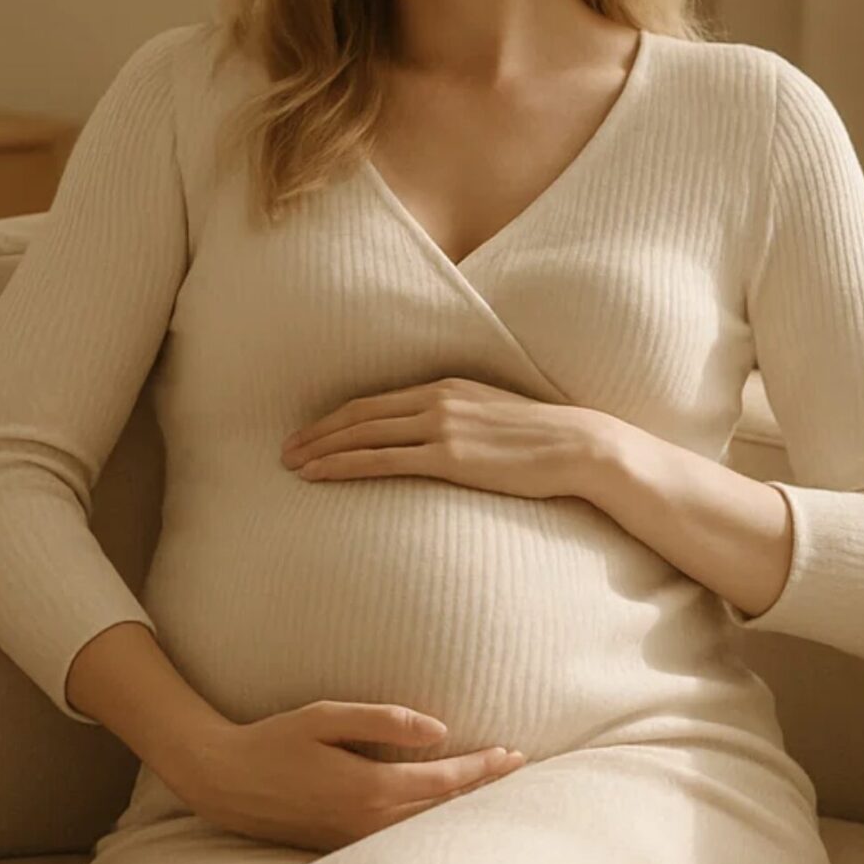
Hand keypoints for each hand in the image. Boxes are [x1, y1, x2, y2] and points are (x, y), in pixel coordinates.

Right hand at [164, 701, 526, 852]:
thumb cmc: (274, 741)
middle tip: (520, 770)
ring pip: (426, 830)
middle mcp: (369, 821)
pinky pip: (401, 839)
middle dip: (484, 790)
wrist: (226, 782)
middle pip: (444, 811)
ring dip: (461, 810)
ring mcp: (357, 840)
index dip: (484, 768)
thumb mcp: (326, 716)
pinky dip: (431, 824)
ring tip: (491, 790)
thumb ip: (384, 721)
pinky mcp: (344, 846)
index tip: (514, 755)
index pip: (445, 780)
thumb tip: (439, 730)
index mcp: (370, 787)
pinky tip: (443, 812)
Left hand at [280, 375, 614, 500]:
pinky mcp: (448, 457)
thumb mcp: (494, 416)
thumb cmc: (542, 440)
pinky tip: (319, 476)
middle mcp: (436, 400)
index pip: (375, 401)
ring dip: (320, 450)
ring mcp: (441, 427)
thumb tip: (438, 440)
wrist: (578, 446)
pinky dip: (343, 466)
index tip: (310, 433)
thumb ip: (461, 421)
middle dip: (317, 433)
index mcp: (446, 386)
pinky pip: (382, 461)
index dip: (336, 418)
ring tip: (292, 467)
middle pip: (359, 414)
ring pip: (362, 435)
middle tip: (285, 451)